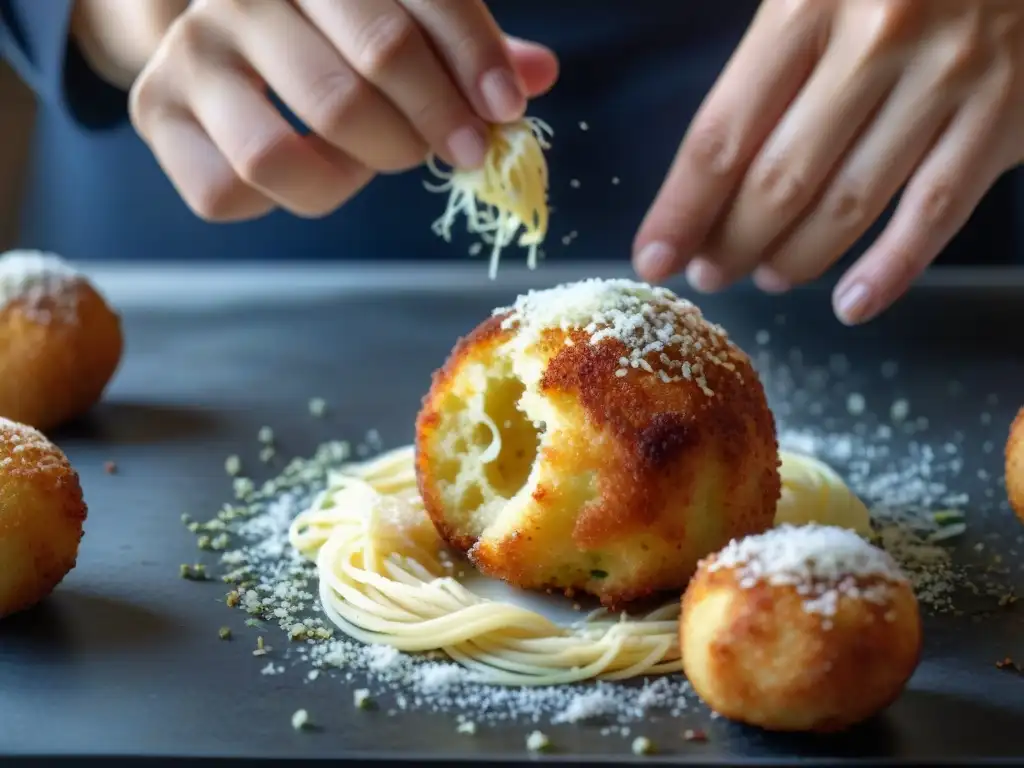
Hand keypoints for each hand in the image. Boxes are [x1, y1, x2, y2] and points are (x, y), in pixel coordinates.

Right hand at [129, 0, 557, 222]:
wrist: (222, 36)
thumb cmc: (330, 32)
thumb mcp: (397, 20)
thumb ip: (459, 45)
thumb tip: (536, 75)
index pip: (416, 1)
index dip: (472, 61)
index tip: (505, 111)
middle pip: (358, 79)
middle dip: (427, 130)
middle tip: (458, 150)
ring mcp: (193, 53)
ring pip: (281, 153)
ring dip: (352, 175)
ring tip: (374, 162)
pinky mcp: (158, 112)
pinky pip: (229, 191)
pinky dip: (286, 200)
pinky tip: (314, 175)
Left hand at [634, 0, 1023, 323]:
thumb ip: (767, 60)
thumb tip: (715, 164)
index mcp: (807, 5)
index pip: (722, 136)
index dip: (681, 210)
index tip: (654, 257)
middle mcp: (875, 41)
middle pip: (779, 181)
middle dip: (731, 243)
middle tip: (710, 272)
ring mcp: (947, 79)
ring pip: (849, 205)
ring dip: (796, 259)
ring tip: (767, 278)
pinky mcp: (1006, 116)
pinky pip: (934, 214)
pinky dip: (890, 270)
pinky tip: (852, 303)